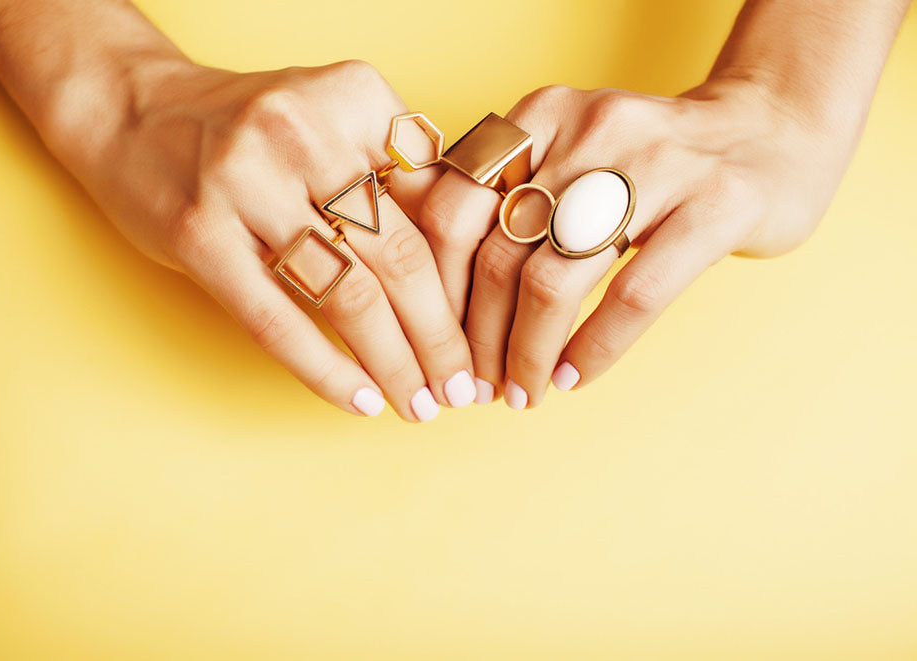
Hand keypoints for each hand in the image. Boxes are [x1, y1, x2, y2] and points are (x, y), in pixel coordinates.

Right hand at [49, 58, 475, 419]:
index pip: (439, 206)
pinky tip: (360, 400)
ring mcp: (245, 181)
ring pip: (349, 294)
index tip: (488, 331)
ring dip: (395, 364)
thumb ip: (396, 178)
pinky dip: (328, 370)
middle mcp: (304, 130)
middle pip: (402, 256)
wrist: (133, 107)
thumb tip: (467, 274)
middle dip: (442, 338)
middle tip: (465, 388)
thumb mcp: (334, 123)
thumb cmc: (252, 129)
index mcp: (355, 95)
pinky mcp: (199, 233)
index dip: (471, 280)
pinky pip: (278, 320)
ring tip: (420, 404)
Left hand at [418, 77, 858, 407]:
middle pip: (496, 253)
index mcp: (542, 116)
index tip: (435, 338)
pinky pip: (633, 295)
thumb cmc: (653, 161)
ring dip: (526, 353)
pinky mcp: (716, 206)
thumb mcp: (572, 149)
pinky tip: (575, 376)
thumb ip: (510, 193)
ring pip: (553, 280)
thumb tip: (437, 286)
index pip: (453, 208)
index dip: (434, 287)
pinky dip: (594, 348)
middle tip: (476, 382)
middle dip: (475, 336)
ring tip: (522, 390)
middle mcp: (590, 131)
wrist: (772, 128)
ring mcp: (657, 166)